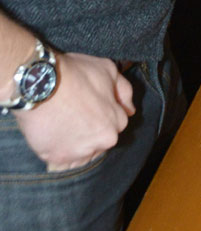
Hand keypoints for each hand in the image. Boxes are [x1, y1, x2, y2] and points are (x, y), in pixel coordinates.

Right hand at [16, 52, 134, 171]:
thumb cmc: (75, 74)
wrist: (40, 84)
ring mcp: (79, 153)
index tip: (88, 105)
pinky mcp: (57, 159)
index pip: (114, 123)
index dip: (101, 112)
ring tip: (61, 123)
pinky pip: (61, 161)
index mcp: (116, 123)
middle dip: (90, 130)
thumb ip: (124, 91)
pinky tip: (52, 135)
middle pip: (99, 140)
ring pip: (81, 152)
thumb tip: (130, 109)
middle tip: (73, 114)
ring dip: (75, 142)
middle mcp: (102, 143)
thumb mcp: (108, 70)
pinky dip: (58, 151)